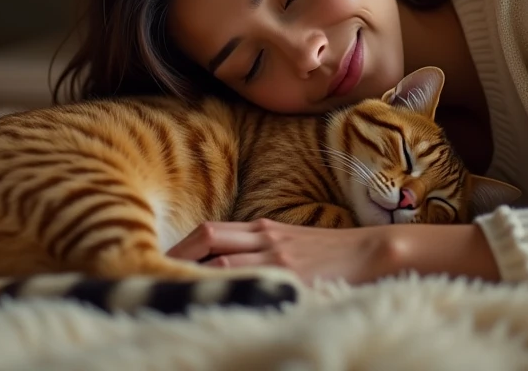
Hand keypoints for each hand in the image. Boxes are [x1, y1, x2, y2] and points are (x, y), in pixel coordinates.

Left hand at [166, 219, 404, 285]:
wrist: (377, 252)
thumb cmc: (335, 253)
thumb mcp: (293, 242)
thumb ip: (261, 248)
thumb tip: (226, 264)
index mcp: (263, 228)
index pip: (209, 231)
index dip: (180, 247)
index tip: (157, 264)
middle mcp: (265, 237)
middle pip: (207, 236)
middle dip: (177, 255)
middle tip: (150, 274)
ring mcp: (278, 256)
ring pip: (223, 258)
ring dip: (195, 272)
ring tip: (170, 290)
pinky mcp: (293, 275)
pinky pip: (252, 279)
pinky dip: (228, 286)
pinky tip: (213, 300)